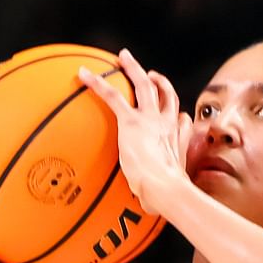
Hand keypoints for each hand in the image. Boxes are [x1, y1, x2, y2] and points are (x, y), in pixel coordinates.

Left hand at [76, 49, 192, 216]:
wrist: (166, 189)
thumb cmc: (167, 198)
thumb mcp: (168, 193)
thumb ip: (160, 192)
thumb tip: (151, 206)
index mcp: (176, 140)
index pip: (179, 120)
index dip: (176, 114)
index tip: (175, 113)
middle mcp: (166, 124)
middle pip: (165, 93)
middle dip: (157, 80)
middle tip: (149, 71)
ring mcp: (150, 119)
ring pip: (144, 84)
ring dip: (132, 68)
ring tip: (122, 57)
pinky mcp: (132, 121)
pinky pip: (112, 96)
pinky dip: (96, 83)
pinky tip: (82, 74)